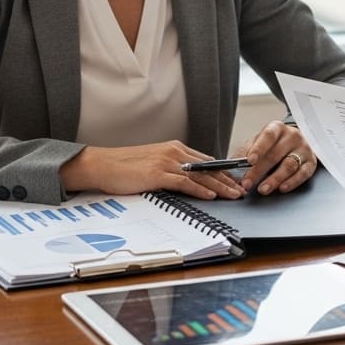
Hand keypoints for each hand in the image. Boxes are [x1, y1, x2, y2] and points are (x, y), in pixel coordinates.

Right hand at [60, 142, 243, 199]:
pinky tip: (211, 196)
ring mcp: (166, 162)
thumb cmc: (125, 166)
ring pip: (200, 175)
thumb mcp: (153, 162)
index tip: (236, 181)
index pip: (206, 161)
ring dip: (220, 186)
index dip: (223, 172)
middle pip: (208, 167)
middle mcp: (174, 152)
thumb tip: (189, 179)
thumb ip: (172, 167)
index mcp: (175, 148)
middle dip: (228, 180)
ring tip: (233, 195)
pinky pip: (184, 183)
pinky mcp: (157, 174)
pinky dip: (199, 190)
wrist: (101, 164)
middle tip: (242, 190)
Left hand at [234, 121, 316, 194]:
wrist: (296, 142)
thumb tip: (230, 166)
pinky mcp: (311, 162)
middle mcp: (292, 136)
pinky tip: (282, 188)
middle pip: (275, 154)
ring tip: (263, 189)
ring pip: (289, 165)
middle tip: (247, 183)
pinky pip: (303, 174)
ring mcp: (303, 149)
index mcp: (277, 128)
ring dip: (274, 179)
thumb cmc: (274, 143)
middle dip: (259, 171)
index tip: (249, 161)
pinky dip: (292, 182)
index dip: (258, 149)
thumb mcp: (258, 142)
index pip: (268, 136)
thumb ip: (245, 152)